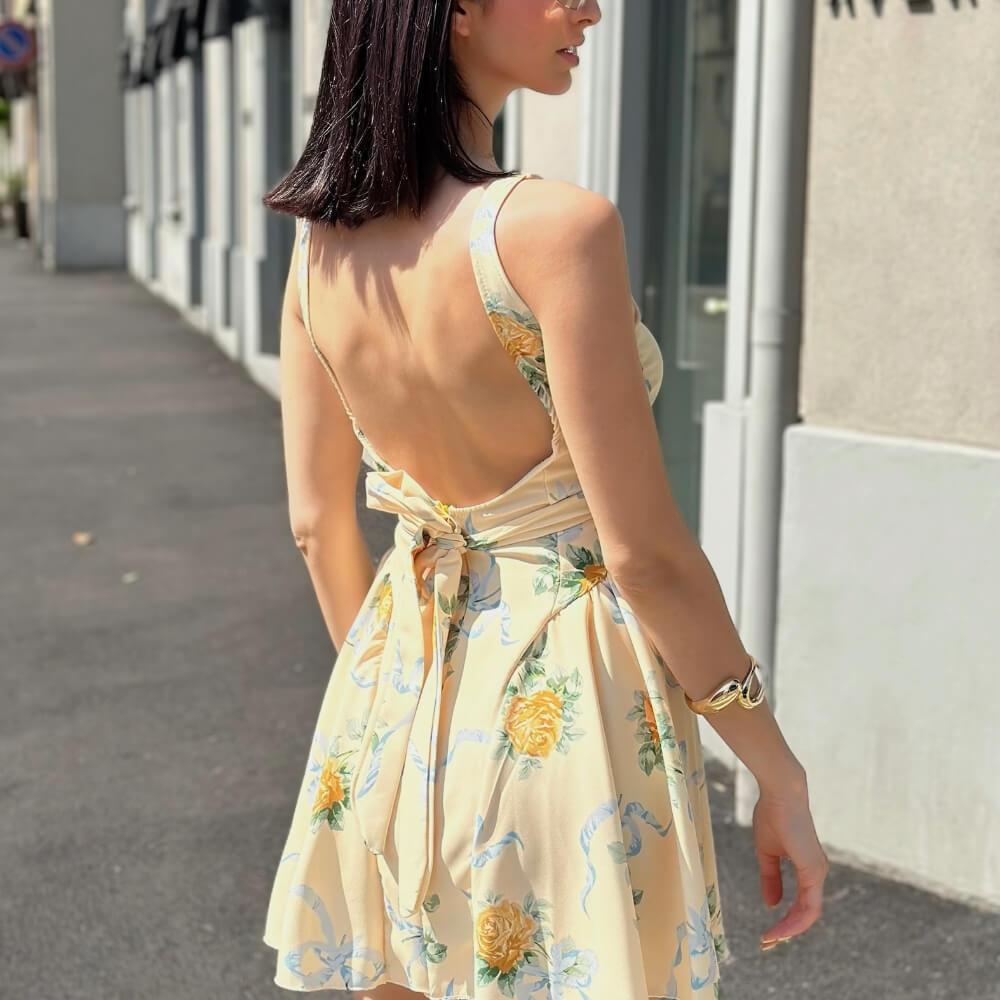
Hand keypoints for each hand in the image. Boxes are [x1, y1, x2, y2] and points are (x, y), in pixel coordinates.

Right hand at [753, 777, 828, 946]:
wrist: (780, 794)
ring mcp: (817, 872)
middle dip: (787, 932)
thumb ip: (770, 878)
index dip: (786, 921)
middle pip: (806, 914)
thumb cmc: (773, 816)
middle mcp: (816, 874)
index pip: (801, 904)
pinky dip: (795, 920)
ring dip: (790, 930)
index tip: (767, 932)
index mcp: (807, 869)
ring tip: (770, 939)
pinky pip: (809, 906)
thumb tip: (771, 905)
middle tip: (766, 943)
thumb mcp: (767, 853)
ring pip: (809, 914)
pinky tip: (780, 928)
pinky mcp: (814, 870)